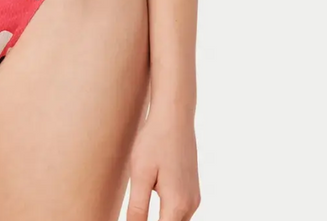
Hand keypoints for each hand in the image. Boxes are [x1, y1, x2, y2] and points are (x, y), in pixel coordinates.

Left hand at [125, 100, 200, 219]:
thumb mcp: (140, 175)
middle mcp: (190, 206)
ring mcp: (194, 198)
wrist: (174, 116)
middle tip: (135, 213)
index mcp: (176, 205)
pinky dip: (168, 215)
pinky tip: (153, 200)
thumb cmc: (155, 141)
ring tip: (141, 211)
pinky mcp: (193, 190)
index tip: (132, 219)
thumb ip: (137, 208)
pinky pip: (180, 213)